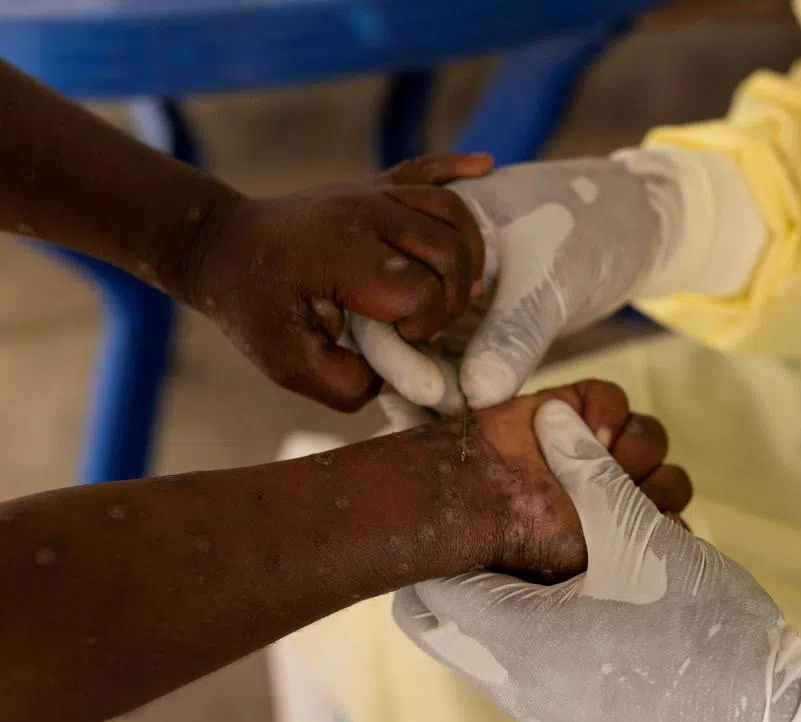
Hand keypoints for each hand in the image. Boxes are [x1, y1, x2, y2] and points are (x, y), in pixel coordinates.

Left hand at [186, 153, 492, 411]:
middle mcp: (364, 213)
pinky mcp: (375, 185)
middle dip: (453, 297)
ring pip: (452, 211)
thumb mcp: (288, 364)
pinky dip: (459, 168)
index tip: (400, 339)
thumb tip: (399, 376)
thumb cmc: (254, 308)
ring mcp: (372, 193)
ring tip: (460, 288)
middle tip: (427, 323)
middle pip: (450, 249)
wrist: (222, 246)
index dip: (424, 325)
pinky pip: (426, 168)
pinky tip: (487, 167)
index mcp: (343, 254)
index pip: (421, 289)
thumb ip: (348, 384)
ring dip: (469, 253)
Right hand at [351, 153, 683, 412]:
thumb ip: (514, 333)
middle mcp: (420, 270)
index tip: (432, 393)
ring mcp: (443, 304)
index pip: (384, 298)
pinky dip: (456, 398)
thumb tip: (477, 396)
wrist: (625, 224)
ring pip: (420, 360)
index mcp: (420, 234)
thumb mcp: (549, 276)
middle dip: (412, 383)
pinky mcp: (471, 332)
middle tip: (450, 420)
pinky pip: (451, 370)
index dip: (397, 351)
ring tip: (454, 438)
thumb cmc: (585, 226)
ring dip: (432, 398)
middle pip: (391, 334)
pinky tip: (469, 432)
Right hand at [382, 379, 690, 579]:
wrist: (472, 496)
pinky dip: (606, 410)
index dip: (667, 519)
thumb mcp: (590, 552)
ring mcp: (594, 448)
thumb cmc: (528, 538)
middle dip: (652, 486)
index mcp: (617, 535)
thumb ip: (640, 536)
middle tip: (617, 494)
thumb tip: (680, 527)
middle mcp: (611, 493)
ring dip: (632, 448)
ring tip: (600, 458)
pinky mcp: (574, 408)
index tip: (649, 524)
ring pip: (649, 437)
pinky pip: (614, 398)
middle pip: (671, 480)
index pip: (673, 522)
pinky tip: (587, 428)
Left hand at [394, 401, 800, 721]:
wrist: (761, 715)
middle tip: (501, 516)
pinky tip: (584, 579)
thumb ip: (587, 471)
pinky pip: (522, 656)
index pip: (425, 585)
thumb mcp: (638, 534)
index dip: (440, 531)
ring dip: (506, 583)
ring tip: (550, 540)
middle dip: (465, 558)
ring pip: (485, 635)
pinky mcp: (571, 707)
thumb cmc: (697, 627)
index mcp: (512, 635)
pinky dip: (535, 612)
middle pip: (444, 614)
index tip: (464, 495)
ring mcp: (539, 701)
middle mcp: (510, 678)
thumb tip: (551, 418)